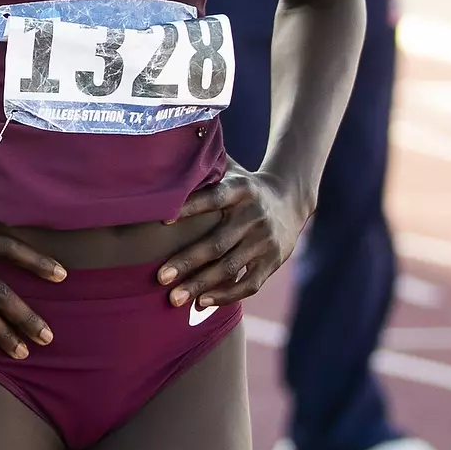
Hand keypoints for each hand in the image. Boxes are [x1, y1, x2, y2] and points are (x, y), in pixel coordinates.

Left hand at [156, 160, 308, 311]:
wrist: (290, 199)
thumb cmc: (244, 185)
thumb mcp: (231, 169)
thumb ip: (205, 164)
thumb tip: (168, 147)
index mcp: (241, 189)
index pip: (214, 197)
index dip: (190, 207)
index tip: (163, 219)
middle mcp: (254, 215)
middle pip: (218, 242)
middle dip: (187, 261)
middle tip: (160, 277)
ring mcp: (265, 240)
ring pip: (230, 267)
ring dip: (201, 285)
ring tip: (173, 298)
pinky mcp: (273, 261)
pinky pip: (249, 284)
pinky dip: (226, 295)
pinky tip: (202, 302)